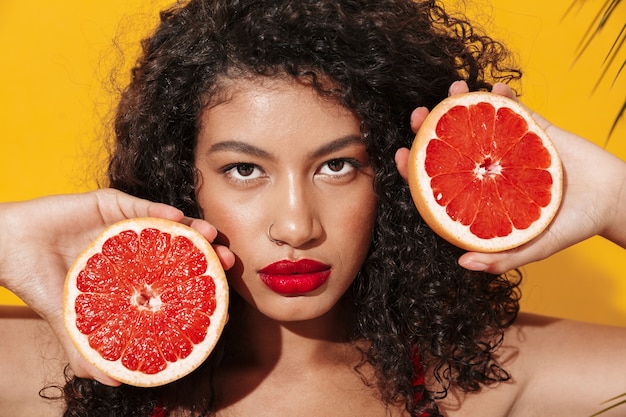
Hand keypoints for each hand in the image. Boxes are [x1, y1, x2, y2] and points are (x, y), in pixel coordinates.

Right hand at [0, 188, 234, 384]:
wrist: (9, 248)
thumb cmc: (42, 282)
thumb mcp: (72, 322)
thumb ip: (90, 349)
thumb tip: (115, 382)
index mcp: (133, 275)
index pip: (174, 281)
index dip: (199, 288)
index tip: (223, 298)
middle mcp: (137, 249)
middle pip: (181, 251)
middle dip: (208, 256)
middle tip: (229, 263)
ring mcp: (128, 225)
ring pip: (169, 225)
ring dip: (194, 229)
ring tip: (212, 238)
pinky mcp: (112, 203)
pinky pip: (142, 206)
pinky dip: (160, 211)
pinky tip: (177, 219)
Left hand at [395, 81, 625, 273]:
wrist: (613, 199)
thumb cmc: (569, 227)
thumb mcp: (534, 248)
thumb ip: (502, 256)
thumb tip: (464, 262)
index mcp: (479, 195)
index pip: (437, 181)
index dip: (414, 168)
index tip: (399, 154)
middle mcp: (487, 169)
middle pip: (449, 146)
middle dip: (429, 129)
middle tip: (418, 115)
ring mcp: (507, 147)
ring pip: (477, 122)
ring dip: (462, 103)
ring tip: (454, 90)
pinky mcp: (533, 129)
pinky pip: (514, 110)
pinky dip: (504, 98)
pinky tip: (494, 91)